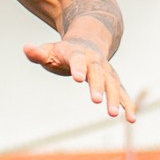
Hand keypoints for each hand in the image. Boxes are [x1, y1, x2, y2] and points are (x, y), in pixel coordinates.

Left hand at [22, 36, 136, 121]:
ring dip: (115, 99)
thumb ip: (37, 53)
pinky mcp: (113, 80)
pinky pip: (122, 92)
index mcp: (77, 54)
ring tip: (113, 115)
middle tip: (97, 101)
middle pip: (98, 73)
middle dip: (98, 86)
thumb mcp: (49, 50)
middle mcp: (95, 62)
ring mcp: (106, 71)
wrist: (88, 40)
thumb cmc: (64, 51)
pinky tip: (131, 119)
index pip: (77, 61)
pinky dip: (128, 104)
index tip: (77, 78)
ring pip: (113, 84)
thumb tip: (27, 48)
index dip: (77, 68)